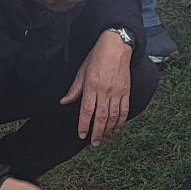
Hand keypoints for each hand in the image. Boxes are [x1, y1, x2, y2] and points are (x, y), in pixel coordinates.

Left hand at [62, 31, 134, 145]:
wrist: (116, 47)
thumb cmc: (97, 57)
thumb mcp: (82, 71)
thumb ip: (74, 89)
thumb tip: (64, 102)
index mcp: (92, 86)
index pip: (87, 110)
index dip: (84, 124)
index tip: (82, 134)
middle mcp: (105, 91)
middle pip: (101, 117)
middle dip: (97, 132)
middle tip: (95, 143)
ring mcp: (117, 92)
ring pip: (113, 116)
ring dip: (109, 130)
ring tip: (104, 138)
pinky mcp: (126, 91)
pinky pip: (124, 110)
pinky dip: (121, 121)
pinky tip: (117, 129)